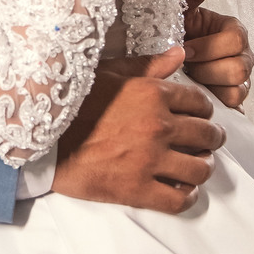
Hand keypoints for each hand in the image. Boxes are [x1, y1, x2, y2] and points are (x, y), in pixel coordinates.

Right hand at [53, 48, 224, 212]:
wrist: (43, 143)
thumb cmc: (73, 105)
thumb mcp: (109, 74)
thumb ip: (148, 66)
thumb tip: (180, 53)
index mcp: (153, 94)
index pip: (201, 103)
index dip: (203, 110)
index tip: (197, 116)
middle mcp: (158, 126)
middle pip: (208, 135)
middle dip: (211, 138)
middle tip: (204, 142)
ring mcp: (150, 160)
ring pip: (200, 169)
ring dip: (202, 167)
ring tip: (195, 165)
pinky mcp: (138, 190)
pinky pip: (180, 200)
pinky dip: (187, 196)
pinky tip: (180, 189)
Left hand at [182, 0, 253, 108]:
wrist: (166, 64)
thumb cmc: (176, 36)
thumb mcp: (179, 14)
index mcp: (233, 30)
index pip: (236, 39)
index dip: (208, 47)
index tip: (185, 50)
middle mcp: (243, 53)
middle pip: (239, 67)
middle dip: (206, 67)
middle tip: (186, 66)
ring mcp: (242, 77)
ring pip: (236, 85)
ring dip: (208, 82)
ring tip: (190, 76)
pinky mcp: (235, 96)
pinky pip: (233, 101)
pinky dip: (213, 96)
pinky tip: (197, 88)